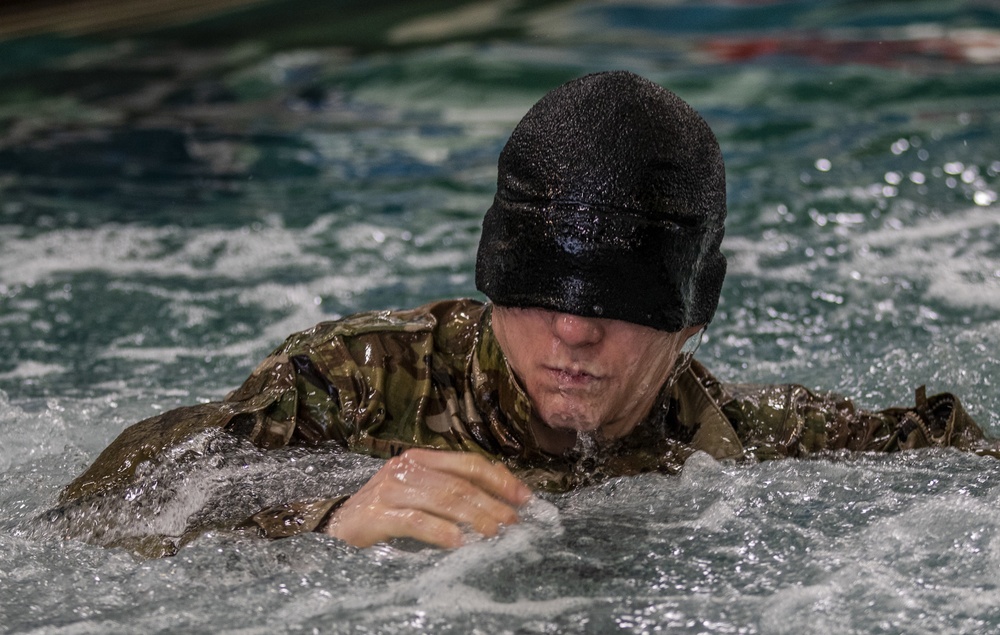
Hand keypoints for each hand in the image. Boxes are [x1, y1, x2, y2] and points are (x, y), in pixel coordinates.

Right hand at [324, 448, 532, 547]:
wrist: (334, 526)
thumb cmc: (384, 515)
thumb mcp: (418, 497)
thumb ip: (450, 496)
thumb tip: (499, 509)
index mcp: (421, 459)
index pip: (469, 463)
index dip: (500, 479)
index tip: (526, 499)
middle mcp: (406, 467)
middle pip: (460, 483)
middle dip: (493, 503)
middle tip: (515, 523)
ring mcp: (389, 489)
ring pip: (443, 498)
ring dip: (475, 517)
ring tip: (495, 533)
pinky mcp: (375, 514)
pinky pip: (415, 520)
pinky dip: (440, 531)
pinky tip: (459, 543)